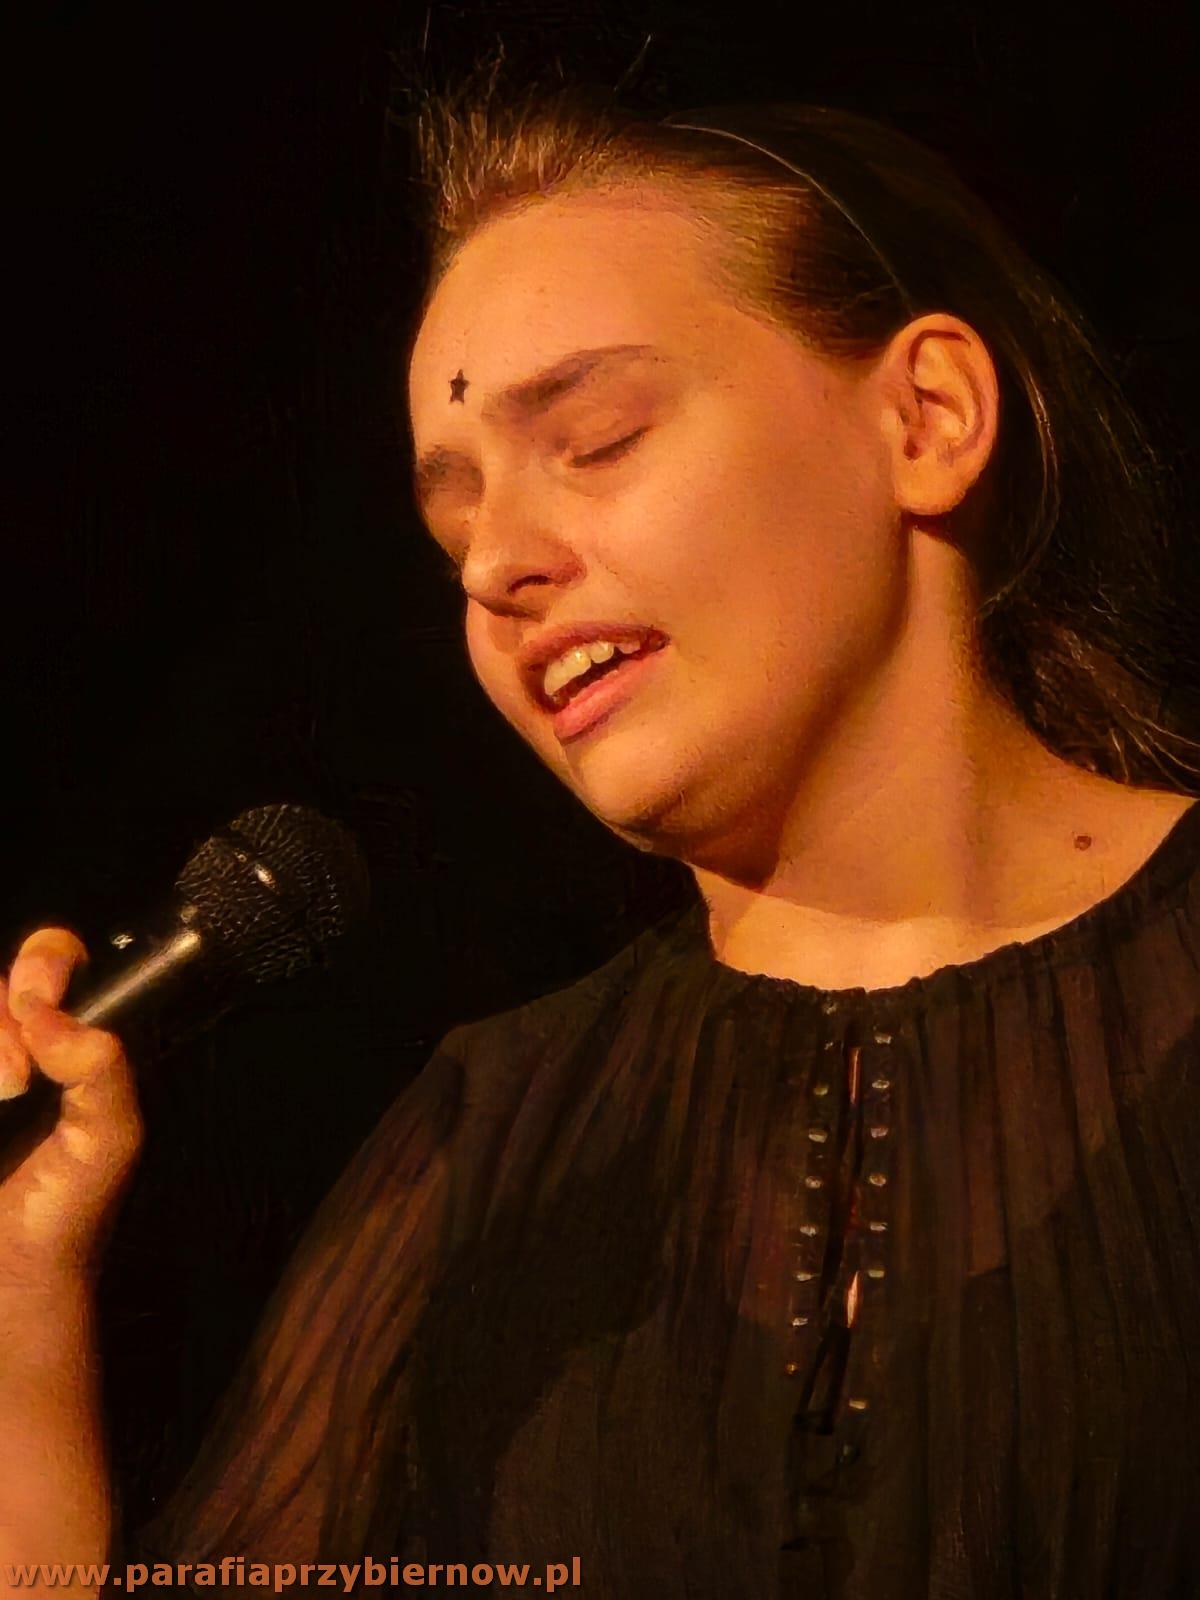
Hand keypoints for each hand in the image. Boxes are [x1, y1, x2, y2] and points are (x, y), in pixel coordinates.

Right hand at [0, 928, 142, 1284]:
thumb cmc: (65, 1216)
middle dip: (2, 1015)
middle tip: (16, 1080)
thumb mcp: (111, 1138)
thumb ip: (101, 1066)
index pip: (53, 961)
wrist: (7, 1285)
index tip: (36, 1001)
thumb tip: (49, 1015)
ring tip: (1, 1100)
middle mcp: (11, 1049)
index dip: (44, 964)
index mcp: (63, 1042)